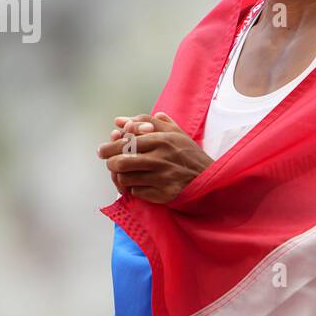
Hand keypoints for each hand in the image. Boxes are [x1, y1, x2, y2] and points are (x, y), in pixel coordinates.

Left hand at [97, 112, 213, 204]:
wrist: (210, 180)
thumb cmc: (190, 156)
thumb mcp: (176, 133)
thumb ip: (149, 123)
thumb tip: (122, 120)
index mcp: (162, 140)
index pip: (126, 142)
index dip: (111, 146)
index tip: (105, 150)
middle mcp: (161, 158)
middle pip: (121, 161)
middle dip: (111, 163)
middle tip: (111, 164)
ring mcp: (162, 178)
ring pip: (126, 178)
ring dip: (121, 178)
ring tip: (124, 175)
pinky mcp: (163, 195)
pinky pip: (137, 192)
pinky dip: (134, 189)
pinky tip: (140, 185)